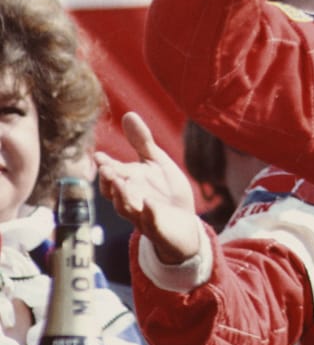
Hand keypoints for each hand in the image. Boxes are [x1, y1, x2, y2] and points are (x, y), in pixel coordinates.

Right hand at [95, 112, 200, 264]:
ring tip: (121, 181)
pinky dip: (149, 214)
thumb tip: (128, 114)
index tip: (100, 156)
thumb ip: (142, 142)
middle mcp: (131, 200)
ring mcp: (142, 216)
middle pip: (114, 192)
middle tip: (107, 169)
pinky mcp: (158, 229)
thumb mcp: (157, 163)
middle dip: (109, 180)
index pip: (113, 173)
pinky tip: (150, 204)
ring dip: (122, 196)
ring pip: (126, 208)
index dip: (106, 165)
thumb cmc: (166, 191)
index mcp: (129, 182)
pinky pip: (151, 224)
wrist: (183, 223)